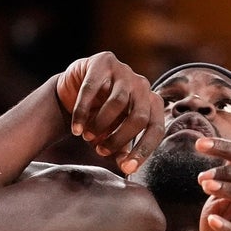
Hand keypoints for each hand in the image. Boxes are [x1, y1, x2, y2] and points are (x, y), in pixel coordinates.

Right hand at [55, 51, 164, 174]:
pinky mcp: (103, 61)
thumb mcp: (111, 135)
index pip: (156, 128)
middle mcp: (142, 85)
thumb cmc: (99, 116)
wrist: (75, 90)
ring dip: (101, 125)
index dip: (143, 150)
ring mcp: (124, 71)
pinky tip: (76, 129)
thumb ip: (121, 150)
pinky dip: (83, 112)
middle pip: (139, 116)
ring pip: (117, 102)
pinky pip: (92, 89)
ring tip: (86, 137)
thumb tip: (127, 169)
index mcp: (151, 103)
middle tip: (100, 150)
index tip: (127, 168)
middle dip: (119, 138)